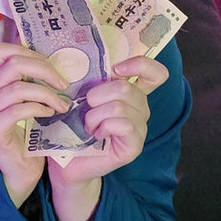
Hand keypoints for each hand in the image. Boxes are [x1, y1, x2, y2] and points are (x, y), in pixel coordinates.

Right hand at [0, 42, 69, 205]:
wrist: (22, 170)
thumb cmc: (31, 135)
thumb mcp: (34, 102)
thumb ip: (37, 82)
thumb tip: (61, 61)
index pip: (1, 51)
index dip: (29, 52)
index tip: (52, 67)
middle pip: (13, 64)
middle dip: (44, 70)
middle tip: (64, 84)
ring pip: (16, 88)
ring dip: (46, 93)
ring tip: (62, 105)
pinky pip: (17, 111)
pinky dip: (38, 108)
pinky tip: (51, 114)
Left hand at [48, 55, 168, 188]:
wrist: (65, 161)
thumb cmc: (71, 126)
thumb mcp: (80, 97)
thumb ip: (92, 79)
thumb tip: (88, 58)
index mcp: (131, 93)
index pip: (155, 73)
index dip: (140, 64)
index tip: (115, 69)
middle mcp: (140, 108)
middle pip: (127, 88)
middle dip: (98, 95)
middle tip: (86, 107)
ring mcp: (140, 128)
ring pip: (120, 107)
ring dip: (95, 115)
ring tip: (87, 125)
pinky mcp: (134, 146)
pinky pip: (123, 125)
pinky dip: (103, 127)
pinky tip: (95, 135)